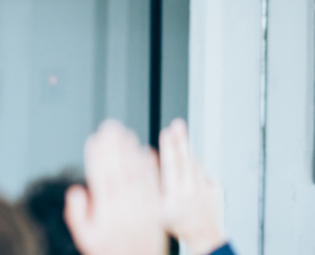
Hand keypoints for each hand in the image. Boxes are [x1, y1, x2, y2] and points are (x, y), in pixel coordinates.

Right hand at [65, 120, 166, 254]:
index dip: (97, 157)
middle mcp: (126, 209)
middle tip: (110, 126)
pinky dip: (150, 167)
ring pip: (137, 174)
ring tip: (126, 132)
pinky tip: (145, 151)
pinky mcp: (157, 210)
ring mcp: (143, 208)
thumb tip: (76, 192)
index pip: (100, 178)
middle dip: (114, 146)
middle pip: (119, 171)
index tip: (94, 139)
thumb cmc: (109, 250)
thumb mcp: (85, 237)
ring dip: (131, 151)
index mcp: (107, 213)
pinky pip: (154, 185)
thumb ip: (77, 215)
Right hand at [159, 119, 224, 253]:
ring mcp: (205, 188)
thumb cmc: (177, 224)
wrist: (204, 237)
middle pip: (185, 159)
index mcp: (176, 194)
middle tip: (178, 124)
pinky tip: (189, 170)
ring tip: (180, 136)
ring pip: (195, 165)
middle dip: (180, 140)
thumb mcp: (157, 208)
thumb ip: (153, 183)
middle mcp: (192, 189)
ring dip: (187, 152)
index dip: (169, 147)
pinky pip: (204, 174)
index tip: (166, 132)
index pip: (172, 165)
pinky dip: (196, 170)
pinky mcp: (215, 189)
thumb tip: (147, 160)